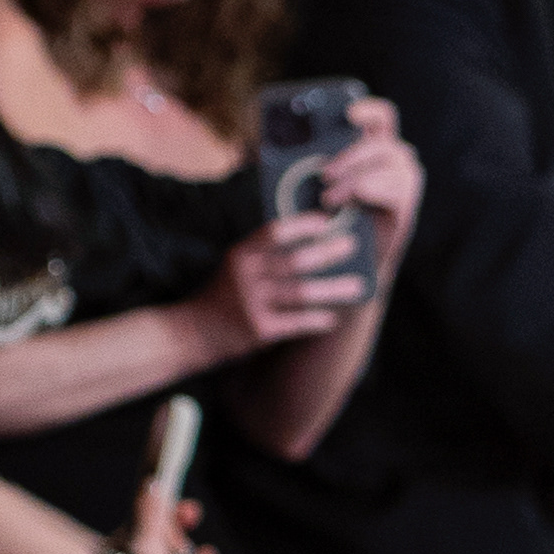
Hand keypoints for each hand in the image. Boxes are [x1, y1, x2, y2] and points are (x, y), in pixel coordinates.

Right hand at [217, 204, 375, 350]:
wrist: (194, 332)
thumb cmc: (226, 294)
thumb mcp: (237, 266)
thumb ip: (264, 253)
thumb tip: (313, 240)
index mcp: (241, 254)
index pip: (275, 232)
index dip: (303, 225)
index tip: (327, 221)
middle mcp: (246, 276)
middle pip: (294, 261)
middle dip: (327, 253)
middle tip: (351, 246)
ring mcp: (252, 303)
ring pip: (301, 293)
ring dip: (333, 289)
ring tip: (359, 286)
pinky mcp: (259, 329)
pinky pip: (297, 323)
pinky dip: (317, 320)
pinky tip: (334, 319)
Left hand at [308, 90, 419, 283]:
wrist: (347, 263)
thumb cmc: (326, 219)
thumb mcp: (309, 184)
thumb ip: (294, 163)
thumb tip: (254, 146)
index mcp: (373, 148)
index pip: (382, 116)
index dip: (368, 109)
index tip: (348, 114)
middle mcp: (394, 161)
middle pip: (382, 141)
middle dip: (351, 154)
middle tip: (324, 173)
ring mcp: (404, 182)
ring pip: (389, 163)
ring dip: (356, 177)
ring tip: (329, 198)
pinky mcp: (406, 207)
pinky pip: (395, 189)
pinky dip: (368, 192)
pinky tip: (347, 204)